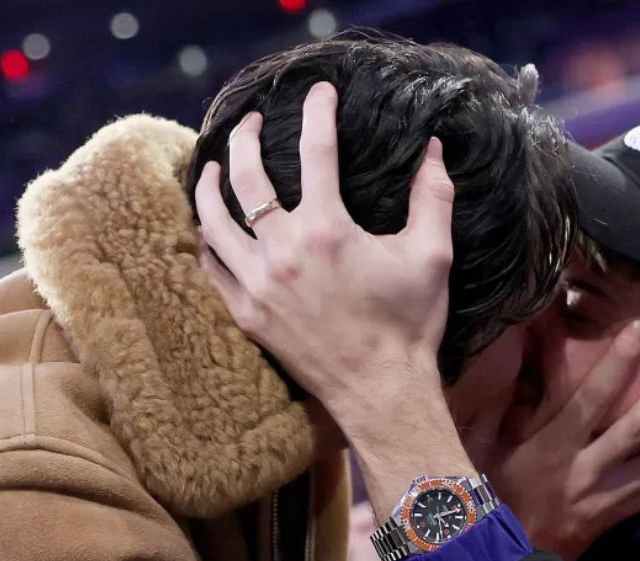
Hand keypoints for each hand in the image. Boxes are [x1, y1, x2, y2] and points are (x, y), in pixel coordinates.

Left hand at [194, 81, 454, 418]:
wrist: (380, 391)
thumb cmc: (409, 324)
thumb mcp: (432, 255)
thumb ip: (433, 196)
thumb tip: (434, 148)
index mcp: (328, 230)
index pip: (316, 151)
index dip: (318, 112)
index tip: (319, 91)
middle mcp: (283, 252)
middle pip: (247, 177)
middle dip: (244, 138)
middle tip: (250, 123)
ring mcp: (257, 284)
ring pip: (213, 221)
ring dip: (210, 185)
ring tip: (213, 166)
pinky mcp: (245, 313)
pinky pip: (211, 266)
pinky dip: (206, 240)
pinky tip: (209, 227)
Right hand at [487, 322, 639, 560]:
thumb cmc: (491, 499)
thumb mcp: (483, 453)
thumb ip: (495, 413)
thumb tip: (509, 370)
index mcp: (551, 450)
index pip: (589, 401)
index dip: (616, 366)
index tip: (639, 332)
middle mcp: (584, 470)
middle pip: (635, 429)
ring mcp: (603, 497)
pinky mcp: (614, 517)